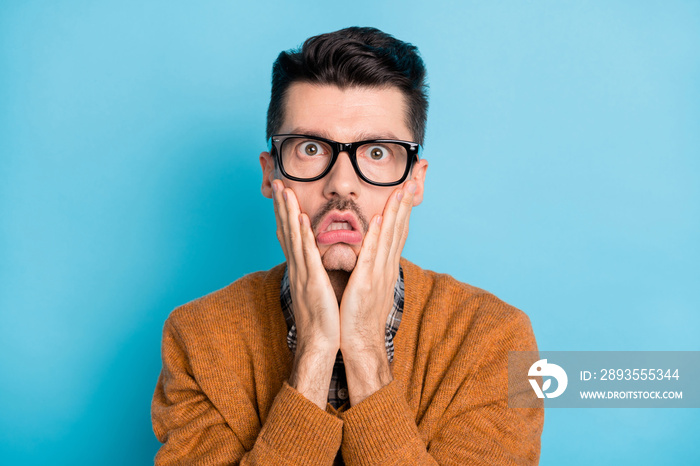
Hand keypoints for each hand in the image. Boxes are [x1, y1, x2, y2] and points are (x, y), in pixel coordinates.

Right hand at [272, 180, 339, 407]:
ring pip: (293, 237)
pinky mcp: (312, 282)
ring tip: (284, 191)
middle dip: (281, 205)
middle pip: (286, 230)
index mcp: (300, 267)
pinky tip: (302, 219)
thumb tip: (313, 255)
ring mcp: (303, 273)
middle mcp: (297, 267)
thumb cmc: (321, 316)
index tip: (281, 191)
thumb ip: (313, 268)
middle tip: (276, 181)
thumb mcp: (315, 285)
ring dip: (288, 213)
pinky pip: (307, 255)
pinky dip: (303, 236)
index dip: (284, 211)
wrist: (320, 342)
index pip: (289, 234)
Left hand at [339, 181, 416, 403]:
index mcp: (385, 266)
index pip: (397, 232)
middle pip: (398, 229)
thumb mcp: (369, 283)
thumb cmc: (360, 314)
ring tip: (402, 190)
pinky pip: (372, 257)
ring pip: (389, 238)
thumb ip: (371, 263)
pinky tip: (380, 220)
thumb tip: (371, 248)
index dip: (403, 209)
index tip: (407, 186)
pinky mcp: (365, 285)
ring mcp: (378, 275)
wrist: (360, 343)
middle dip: (405, 203)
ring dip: (396, 212)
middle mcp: (386, 267)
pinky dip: (377, 237)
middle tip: (413, 179)